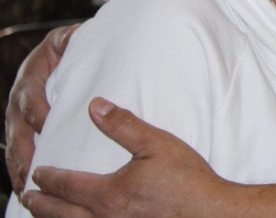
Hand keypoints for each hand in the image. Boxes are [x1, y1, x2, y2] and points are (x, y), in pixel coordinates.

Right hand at [5, 23, 77, 194]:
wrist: (81, 44)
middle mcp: (24, 90)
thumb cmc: (83, 42)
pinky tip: (24, 184)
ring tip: (24, 183)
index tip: (45, 126)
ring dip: (18, 161)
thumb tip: (80, 39)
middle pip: (16, 122)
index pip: (29, 92)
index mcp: (35, 69)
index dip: (35, 109)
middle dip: (22, 146)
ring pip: (14, 138)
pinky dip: (20, 163)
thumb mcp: (77, 37)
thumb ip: (76, 40)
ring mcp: (23, 107)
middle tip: (30, 168)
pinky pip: (20, 145)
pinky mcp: (29, 122)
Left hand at [21, 98, 231, 217]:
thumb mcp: (157, 144)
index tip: (38, 172)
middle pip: (59, 213)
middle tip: (27, 196)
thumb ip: (123, 125)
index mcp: (108, 193)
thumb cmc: (186, 179)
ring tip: (44, 213)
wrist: (209, 213)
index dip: (48, 178)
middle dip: (40, 203)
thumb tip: (95, 106)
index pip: (66, 185)